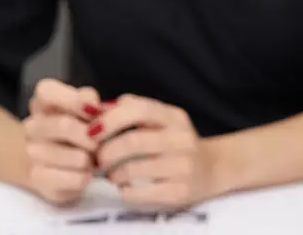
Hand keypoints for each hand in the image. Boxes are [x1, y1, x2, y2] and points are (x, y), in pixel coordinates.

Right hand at [22, 78, 102, 204]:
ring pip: (74, 156)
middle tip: (101, 142)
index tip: (94, 110)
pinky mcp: (40, 180)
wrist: (59, 163)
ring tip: (94, 159)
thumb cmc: (80, 127)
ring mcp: (32, 153)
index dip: (74, 100)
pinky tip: (86, 174)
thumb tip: (92, 106)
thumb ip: (88, 99)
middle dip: (90, 136)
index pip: (46, 91)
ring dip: (90, 159)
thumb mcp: (87, 107)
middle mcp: (32, 126)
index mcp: (42, 102)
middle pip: (63, 125)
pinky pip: (74, 179)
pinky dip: (86, 177)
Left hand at [91, 94, 212, 210]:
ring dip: (113, 174)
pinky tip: (126, 187)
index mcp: (174, 117)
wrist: (212, 169)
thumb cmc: (176, 143)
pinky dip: (124, 191)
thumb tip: (98, 109)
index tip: (91, 132)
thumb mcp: (162, 120)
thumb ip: (134, 110)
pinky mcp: (179, 191)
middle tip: (98, 159)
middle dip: (106, 152)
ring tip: (113, 174)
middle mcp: (182, 139)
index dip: (109, 120)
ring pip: (132, 169)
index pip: (138, 110)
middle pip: (132, 141)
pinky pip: (138, 193)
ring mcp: (183, 166)